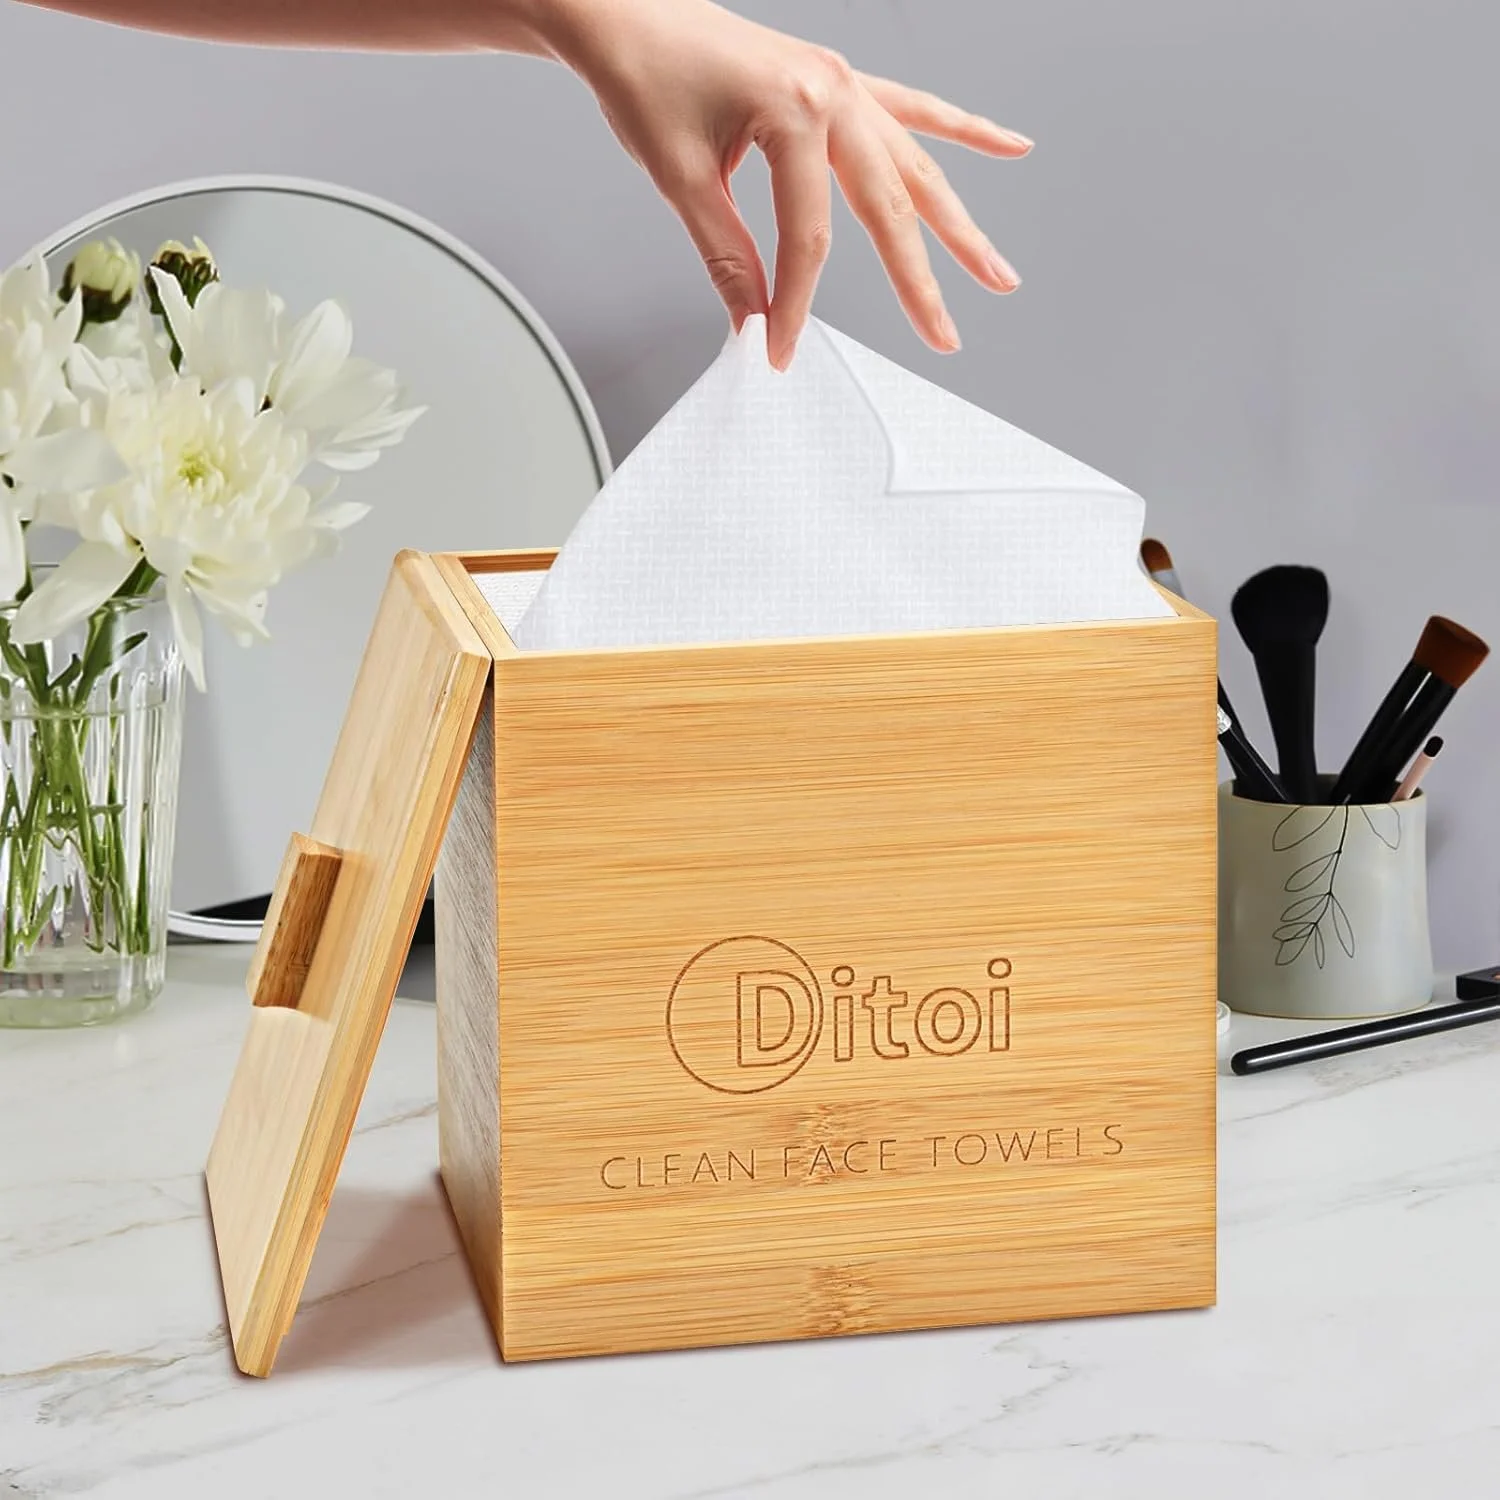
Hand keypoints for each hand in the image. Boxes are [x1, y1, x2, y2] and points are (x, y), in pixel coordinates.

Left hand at [544, 0, 1030, 367]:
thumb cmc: (647, 76)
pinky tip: (1010, 147)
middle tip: (944, 337)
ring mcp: (844, 82)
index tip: (781, 348)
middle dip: (921, 279)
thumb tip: (755, 317)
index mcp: (795, 110)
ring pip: (917, 164)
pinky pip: (913, 108)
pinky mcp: (841, 81)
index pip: (809, 236)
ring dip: (960, 221)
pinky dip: (963, 129)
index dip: (797, 302)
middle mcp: (834, 91)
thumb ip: (727, 255)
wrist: (627, 14)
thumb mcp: (681, 177)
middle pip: (890, 206)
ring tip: (996, 273)